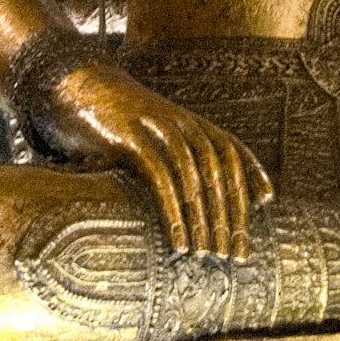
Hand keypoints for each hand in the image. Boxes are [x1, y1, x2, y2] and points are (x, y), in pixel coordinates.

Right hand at [48, 66, 269, 257]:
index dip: (252, 172)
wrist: (71, 86)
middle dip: (231, 214)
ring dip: (205, 219)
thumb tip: (192, 196)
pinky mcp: (130, 137)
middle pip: (219, 170)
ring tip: (209, 254)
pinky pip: (161, 178)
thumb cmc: (111, 121)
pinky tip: (179, 241)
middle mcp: (179, 122)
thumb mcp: (148, 135)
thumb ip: (172, 157)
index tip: (267, 202)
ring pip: (194, 177)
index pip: (232, 147)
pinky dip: (174, 211)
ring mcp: (156, 127)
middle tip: (236, 252)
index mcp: (188, 121)